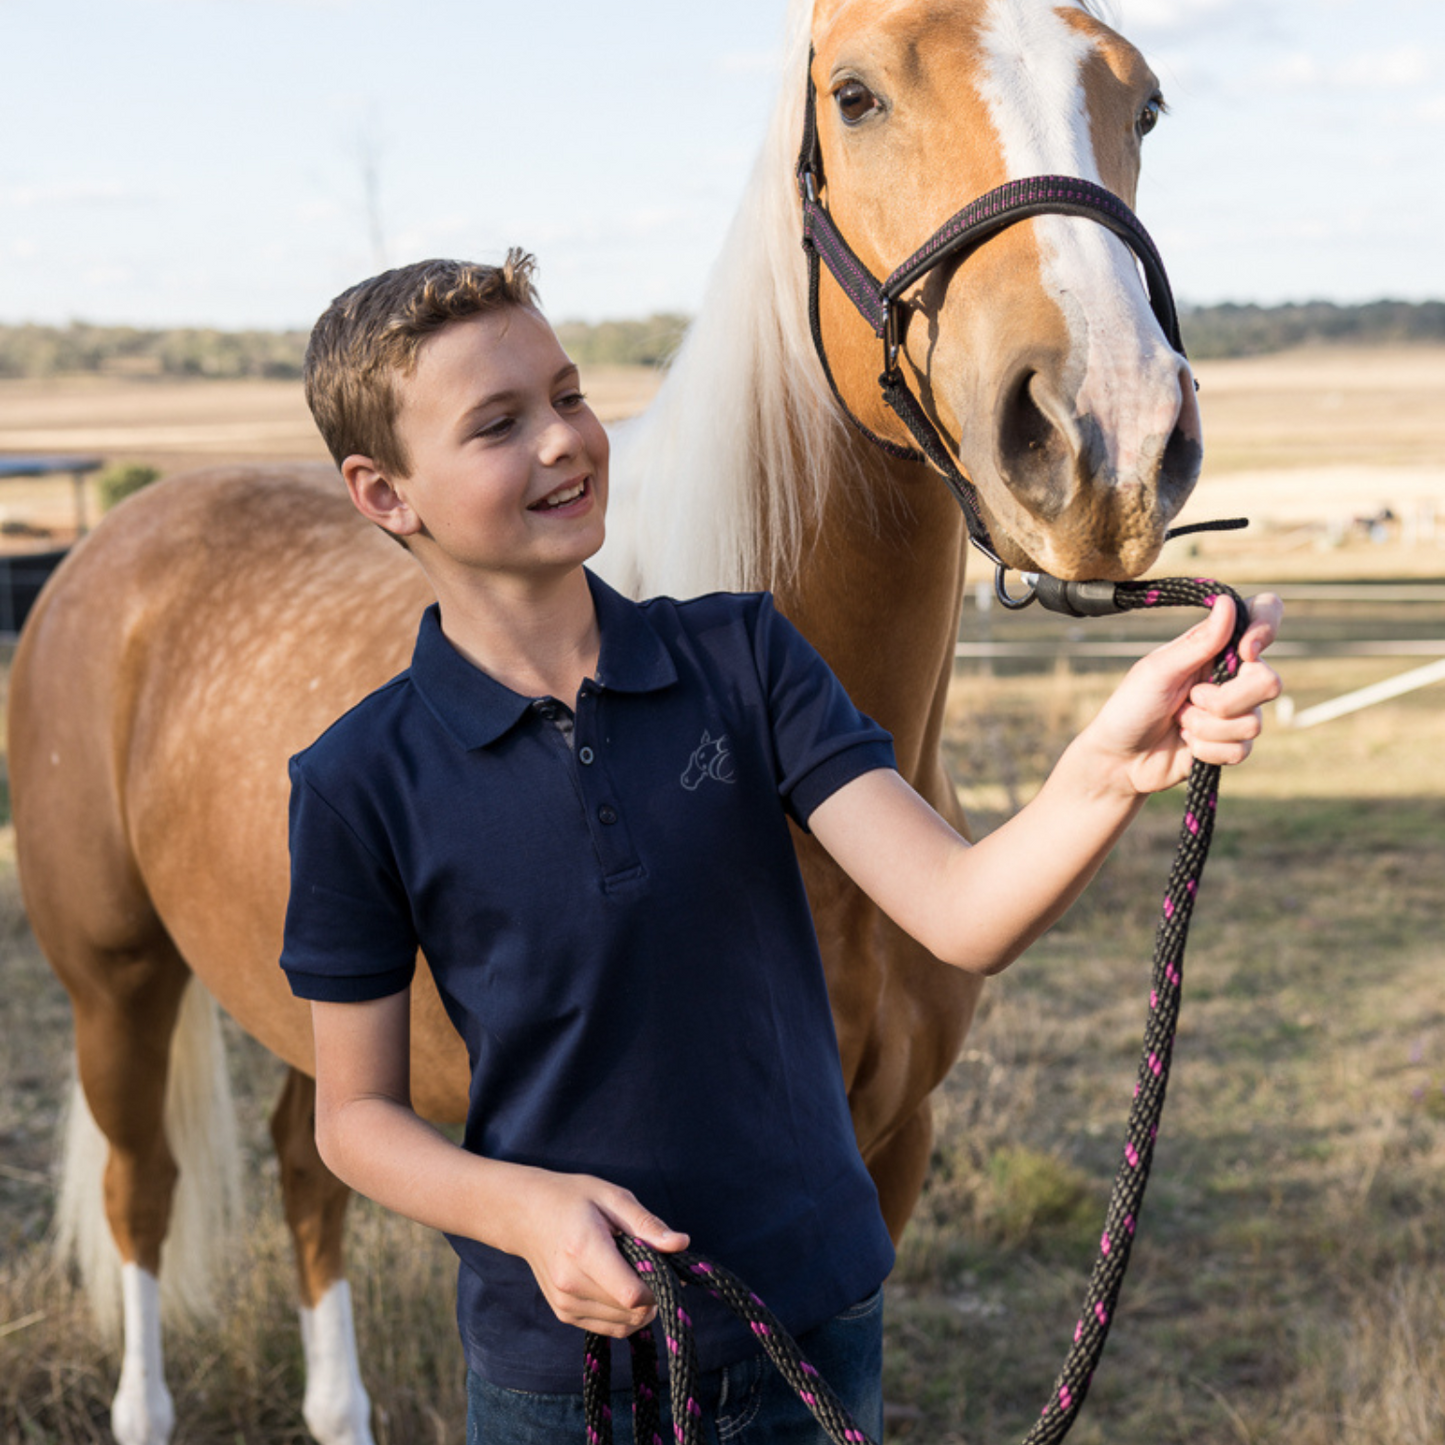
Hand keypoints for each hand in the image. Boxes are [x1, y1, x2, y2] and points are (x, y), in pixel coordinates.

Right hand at [506, 1170, 688, 1336]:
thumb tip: (682, 1244)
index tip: (663, 1263)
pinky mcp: (565, 1314)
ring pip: (624, 1324)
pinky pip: (610, 1327)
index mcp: (584, 1250)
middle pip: (632, 1311)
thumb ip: (647, 1224)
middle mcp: (571, 1284)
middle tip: (647, 1261)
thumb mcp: (612, 1197)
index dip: (657, 1284)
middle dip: (652, 1291)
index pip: (632, 1294)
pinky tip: (619, 1284)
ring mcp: (565, 1303)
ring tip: (630, 1269)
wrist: (527, 1215)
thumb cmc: (574, 1200)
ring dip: (639, 1305)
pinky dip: (624, 1312)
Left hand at [1085, 592, 1283, 795]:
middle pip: (1269, 682)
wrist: (1120, 759)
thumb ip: (1198, 643)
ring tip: (1179, 722)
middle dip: (1224, 701)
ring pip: (1253, 722)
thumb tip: (1228, 601)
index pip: (1262, 615)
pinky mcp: (1232, 744)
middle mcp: (1232, 676)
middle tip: (1190, 700)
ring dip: (1205, 728)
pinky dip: (1206, 750)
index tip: (1244, 652)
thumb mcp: (1159, 670)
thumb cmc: (1132, 707)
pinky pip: (1241, 749)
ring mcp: (1235, 711)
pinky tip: (1186, 744)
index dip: (1265, 628)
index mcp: (1214, 647)